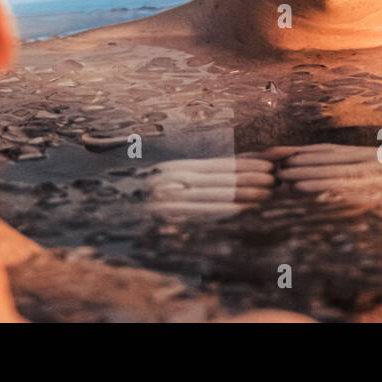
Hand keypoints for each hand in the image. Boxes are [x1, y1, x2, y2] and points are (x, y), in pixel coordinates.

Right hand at [144, 155, 276, 218]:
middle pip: (221, 178)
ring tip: (268, 193)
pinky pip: (202, 213)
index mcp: (175, 169)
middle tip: (276, 178)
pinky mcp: (165, 218)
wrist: (104, 212)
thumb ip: (191, 178)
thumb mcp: (166, 181)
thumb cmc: (138, 198)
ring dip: (245, 193)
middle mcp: (173, 180)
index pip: (218, 165)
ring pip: (216, 194)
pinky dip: (227, 210)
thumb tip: (223, 176)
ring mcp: (169, 199)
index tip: (267, 163)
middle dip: (252, 177)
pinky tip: (245, 210)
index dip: (245, 163)